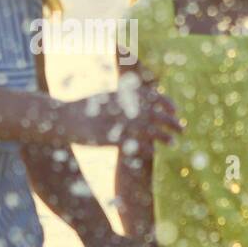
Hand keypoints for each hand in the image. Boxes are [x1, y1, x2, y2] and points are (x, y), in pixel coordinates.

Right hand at [66, 86, 181, 146]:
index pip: (153, 96)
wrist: (65, 118)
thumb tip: (135, 96)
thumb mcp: (106, 98)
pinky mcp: (115, 139)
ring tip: (174, 142)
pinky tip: (154, 151)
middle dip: (171, 122)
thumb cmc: (84, 108)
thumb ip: (122, 98)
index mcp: (124, 95)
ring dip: (164, 136)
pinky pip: (137, 145)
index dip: (167, 103)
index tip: (175, 109)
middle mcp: (126, 108)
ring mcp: (121, 124)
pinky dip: (148, 147)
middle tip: (182, 129)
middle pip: (156, 115)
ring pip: (150, 131)